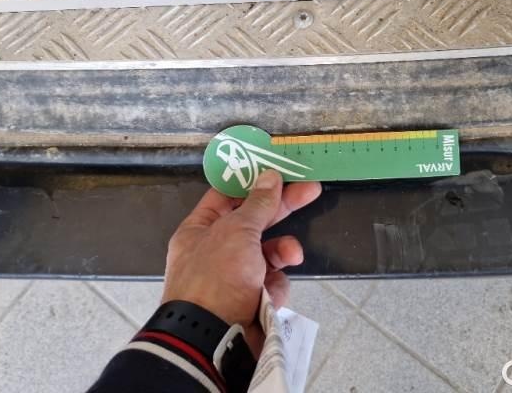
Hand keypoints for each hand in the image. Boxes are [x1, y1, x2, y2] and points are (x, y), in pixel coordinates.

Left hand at [161, 170, 320, 352]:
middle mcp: (215, 250)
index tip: (276, 170)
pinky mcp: (251, 301)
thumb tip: (270, 176)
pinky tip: (270, 294)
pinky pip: (272, 283)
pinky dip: (275, 286)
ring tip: (292, 255)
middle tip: (311, 191)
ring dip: (282, 253)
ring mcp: (234, 277)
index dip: (251, 182)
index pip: (227, 196)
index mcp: (200, 230)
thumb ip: (258, 204)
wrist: (213, 341)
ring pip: (268, 254)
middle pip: (254, 221)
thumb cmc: (216, 277)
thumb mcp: (237, 232)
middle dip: (281, 210)